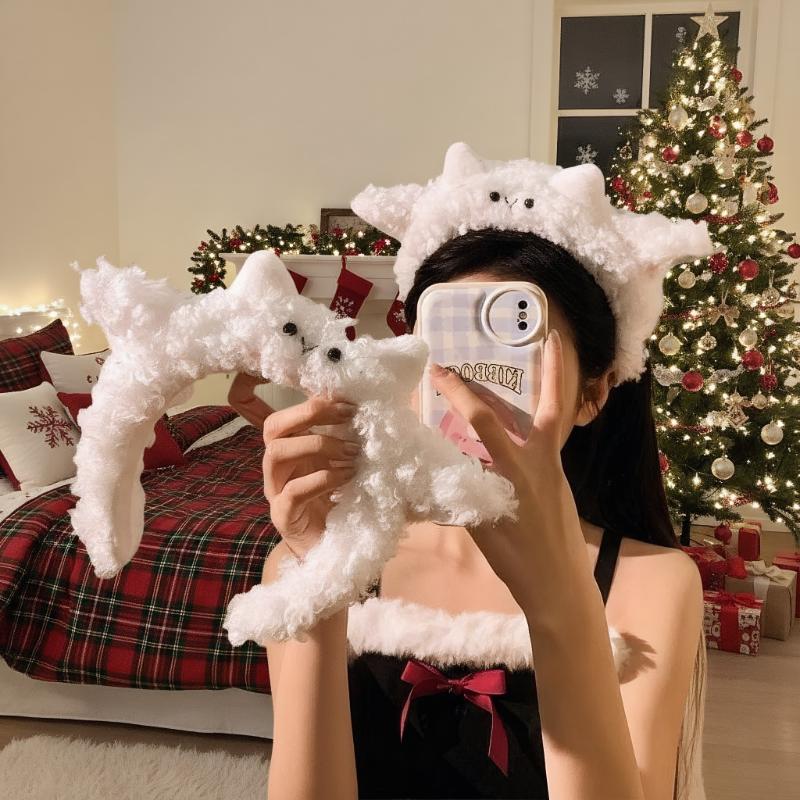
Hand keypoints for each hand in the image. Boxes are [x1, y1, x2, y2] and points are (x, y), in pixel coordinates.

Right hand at [262, 395, 360, 560]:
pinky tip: (348, 478)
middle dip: (309, 413)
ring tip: (352, 452)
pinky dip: (323, 478)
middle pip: (273, 428)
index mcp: (292, 454)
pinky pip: (293, 490)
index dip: (310, 402)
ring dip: (318, 444)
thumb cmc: (345, 509)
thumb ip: (353, 444)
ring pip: (277, 453)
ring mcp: (276, 493)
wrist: (335, 558)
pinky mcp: (284, 517)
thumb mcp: (350, 470)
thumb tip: (376, 413)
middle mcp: (278, 470)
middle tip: (347, 416)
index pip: (284, 418)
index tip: (347, 400)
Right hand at [428, 328, 578, 605]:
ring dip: (554, 383)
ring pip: (554, 416)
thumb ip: (462, 490)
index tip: (439, 373)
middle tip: (550, 337)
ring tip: (554, 351)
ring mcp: (555, 468)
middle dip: (545, 370)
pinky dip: (543, 416)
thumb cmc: (518, 562)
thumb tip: (437, 467)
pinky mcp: (559, 478)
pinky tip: (533, 413)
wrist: (560, 586)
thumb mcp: (481, 525)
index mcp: (516, 471)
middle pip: (543, 406)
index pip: (484, 422)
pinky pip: (551, 437)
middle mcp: (541, 461)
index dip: (459, 394)